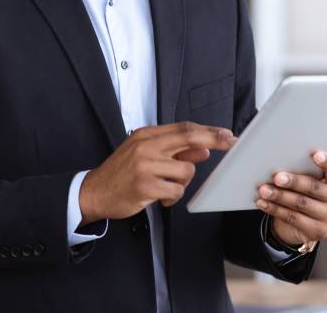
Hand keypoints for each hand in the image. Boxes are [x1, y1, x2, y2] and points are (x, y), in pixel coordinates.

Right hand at [79, 122, 236, 224]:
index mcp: (146, 135)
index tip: (226, 134)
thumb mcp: (145, 155)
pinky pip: (176, 190)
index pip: (183, 128)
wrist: (95, 191)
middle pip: (188, 138)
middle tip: (231, 142)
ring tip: (168, 187)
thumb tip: (203, 150)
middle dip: (213, 139)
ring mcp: (144, 165)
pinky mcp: (144, 186)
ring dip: (183, 182)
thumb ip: (174, 152)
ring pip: (186, 170)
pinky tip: (162, 198)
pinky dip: (174, 196)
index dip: (208, 131)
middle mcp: (145, 146)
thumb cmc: (122, 173)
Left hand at [255, 150, 326, 247]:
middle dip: (293, 181)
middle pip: (314, 187)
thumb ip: (302, 168)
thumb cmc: (306, 188)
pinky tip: (262, 203)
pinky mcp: (318, 231)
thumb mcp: (309, 176)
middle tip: (276, 177)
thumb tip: (276, 160)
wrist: (308, 219)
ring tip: (263, 190)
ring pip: (300, 203)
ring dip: (279, 196)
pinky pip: (292, 218)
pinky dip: (274, 209)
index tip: (316, 155)